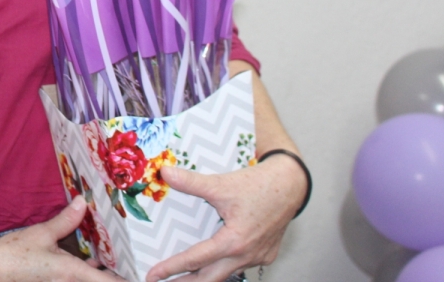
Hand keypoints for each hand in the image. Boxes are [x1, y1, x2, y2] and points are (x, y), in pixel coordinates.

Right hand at [0, 197, 120, 281]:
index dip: (129, 279)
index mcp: (74, 275)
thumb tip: (83, 202)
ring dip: (98, 275)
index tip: (145, 275)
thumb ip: (65, 221)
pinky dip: (84, 275)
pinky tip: (85, 265)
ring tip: (106, 261)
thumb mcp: (41, 234)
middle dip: (114, 274)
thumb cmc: (14, 255)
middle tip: (126, 261)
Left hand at [145, 156, 306, 281]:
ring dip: (205, 277)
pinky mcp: (265, 254)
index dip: (172, 268)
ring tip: (184, 279)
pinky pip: (241, 266)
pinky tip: (213, 265)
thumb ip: (191, 182)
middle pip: (210, 278)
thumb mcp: (221, 184)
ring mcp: (258, 257)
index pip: (195, 260)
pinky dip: (224, 267)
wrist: (290, 185)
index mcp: (234, 241)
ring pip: (227, 274)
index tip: (153, 275)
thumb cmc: (258, 185)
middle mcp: (246, 255)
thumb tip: (164, 173)